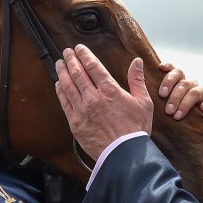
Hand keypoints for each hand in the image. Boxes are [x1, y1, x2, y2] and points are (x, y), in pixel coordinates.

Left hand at [55, 45, 152, 159]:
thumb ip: (137, 80)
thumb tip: (136, 62)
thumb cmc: (136, 129)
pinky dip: (60, 91)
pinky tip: (59, 84)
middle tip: (66, 52)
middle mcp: (93, 98)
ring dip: (62, 72)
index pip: (93, 66)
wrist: (124, 154)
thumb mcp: (143, 102)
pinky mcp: (75, 123)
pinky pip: (64, 103)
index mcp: (110, 91)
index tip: (79, 48)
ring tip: (59, 63)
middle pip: (77, 73)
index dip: (84, 55)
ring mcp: (82, 110)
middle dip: (71, 60)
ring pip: (68, 86)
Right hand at [158, 62, 202, 129]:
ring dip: (168, 83)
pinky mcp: (175, 78)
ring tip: (162, 95)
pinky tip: (160, 68)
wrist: (199, 120)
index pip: (195, 94)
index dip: (185, 104)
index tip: (177, 116)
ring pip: (178, 73)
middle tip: (168, 111)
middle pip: (185, 84)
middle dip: (175, 97)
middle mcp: (194, 84)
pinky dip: (167, 67)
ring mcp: (184, 80)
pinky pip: (172, 68)